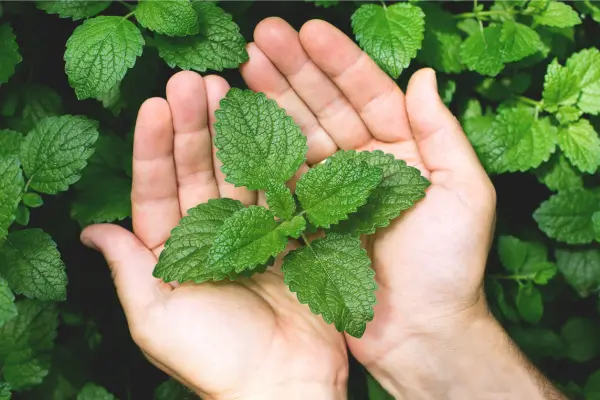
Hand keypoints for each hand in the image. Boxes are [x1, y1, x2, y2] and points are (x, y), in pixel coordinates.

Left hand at [80, 72, 347, 398]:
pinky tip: (267, 122)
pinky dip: (273, 157)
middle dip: (191, 127)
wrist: (284, 380)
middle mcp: (209, 237)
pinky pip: (277, 189)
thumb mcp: (156, 319)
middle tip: (193, 81)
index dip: (153, 148)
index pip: (155, 190)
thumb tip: (92, 231)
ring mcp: (250, 233)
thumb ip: (128, 269)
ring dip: (229, 132)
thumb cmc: (216, 359)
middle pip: (195, 172)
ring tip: (225, 86)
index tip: (155, 105)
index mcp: (171, 254)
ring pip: (235, 173)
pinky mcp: (287, 235)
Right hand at [240, 18, 561, 398]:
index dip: (339, 61)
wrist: (420, 329)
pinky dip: (264, 149)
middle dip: (295, 70)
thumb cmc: (449, 265)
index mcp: (404, 151)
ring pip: (301, 134)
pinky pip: (285, 177)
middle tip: (262, 37)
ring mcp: (334, 191)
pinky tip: (242, 120)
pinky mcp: (310, 219)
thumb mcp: (464, 192)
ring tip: (244, 65)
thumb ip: (442, 131)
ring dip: (274, 99)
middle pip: (327, 106)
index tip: (308, 31)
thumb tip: (424, 75)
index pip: (368, 93)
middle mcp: (365, 164)